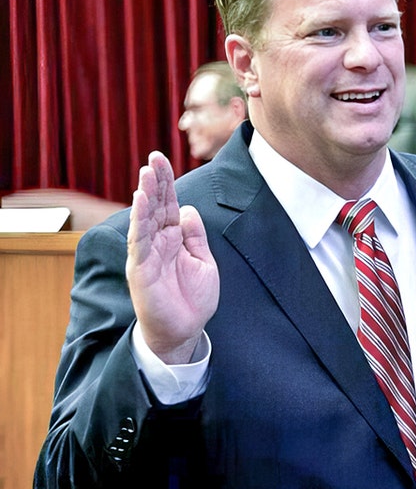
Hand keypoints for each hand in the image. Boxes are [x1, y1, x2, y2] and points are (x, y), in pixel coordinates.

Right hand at [126, 151, 218, 363]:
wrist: (184, 331)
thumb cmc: (192, 299)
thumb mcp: (204, 262)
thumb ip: (195, 236)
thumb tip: (187, 209)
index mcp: (174, 238)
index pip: (169, 204)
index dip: (166, 182)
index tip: (163, 159)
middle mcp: (158, 242)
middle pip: (156, 205)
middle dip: (155, 181)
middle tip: (154, 157)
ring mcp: (147, 253)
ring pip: (145, 218)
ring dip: (146, 195)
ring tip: (146, 173)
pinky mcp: (141, 267)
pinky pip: (139, 240)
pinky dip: (140, 220)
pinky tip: (140, 201)